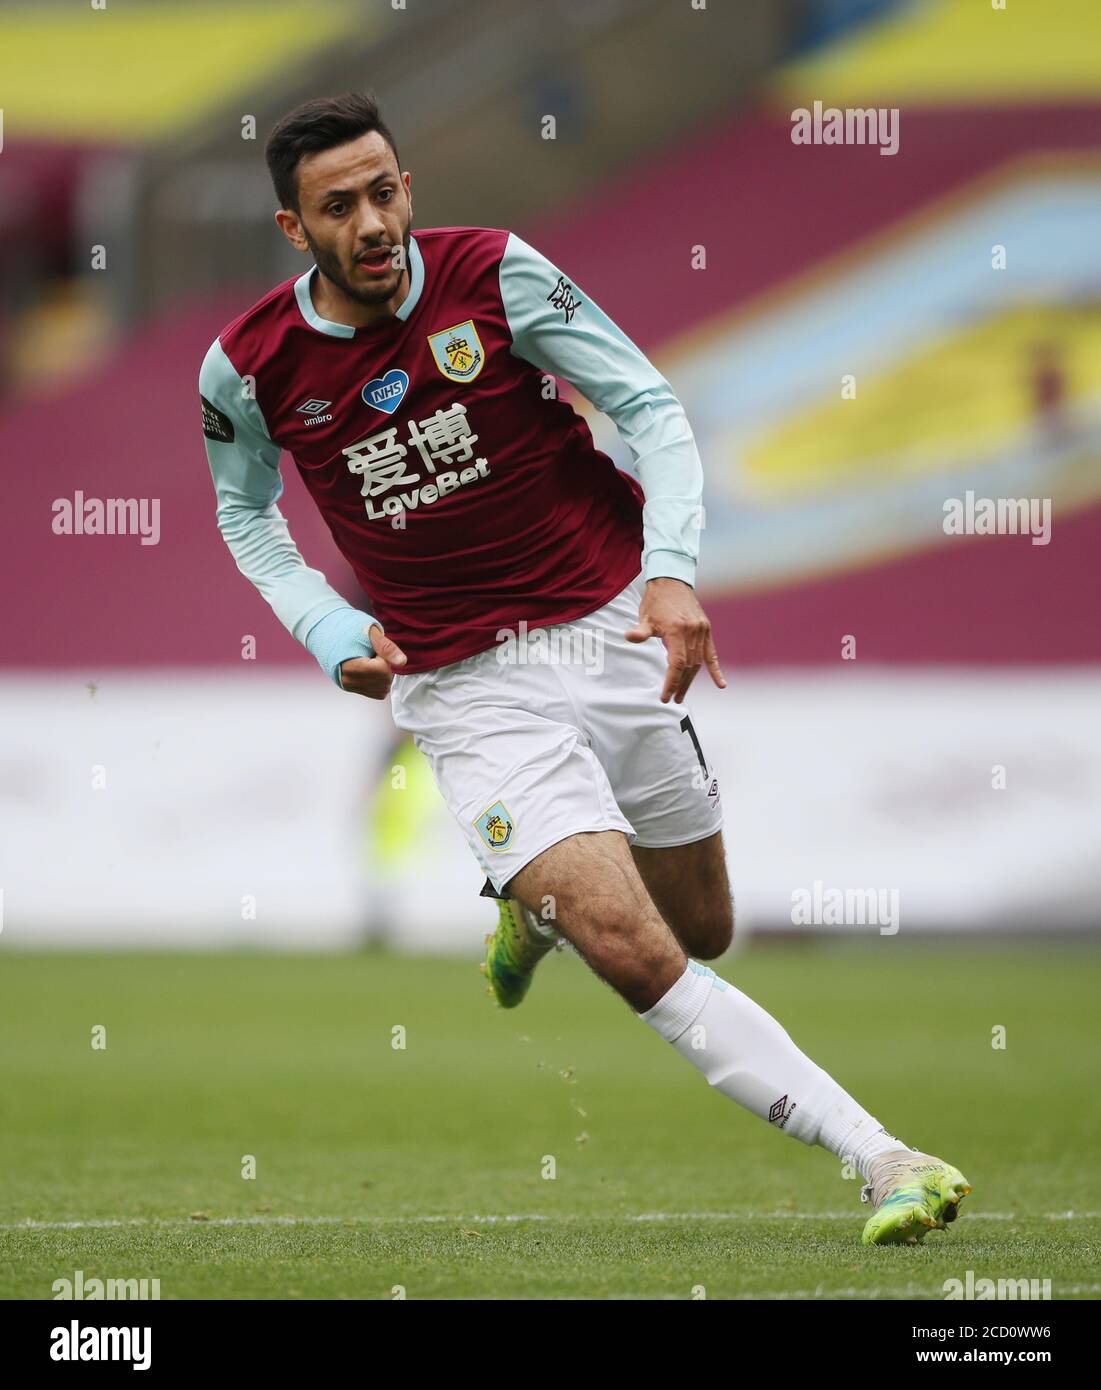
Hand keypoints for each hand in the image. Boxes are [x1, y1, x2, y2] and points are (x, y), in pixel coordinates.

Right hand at [338, 624, 406, 698]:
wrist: (329, 632)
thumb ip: (386, 647)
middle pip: (384, 681)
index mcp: (350, 665)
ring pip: (382, 689)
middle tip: (372, 654)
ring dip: (382, 675)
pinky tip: (370, 669)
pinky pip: (377, 693)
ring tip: (370, 661)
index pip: (382, 670)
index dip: (383, 657)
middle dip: (384, 666)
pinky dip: (379, 682)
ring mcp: (349, 686)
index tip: (373, 649)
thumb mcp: (370, 631)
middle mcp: (348, 680)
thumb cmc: (349, 629)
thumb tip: (402, 662)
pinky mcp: (352, 689)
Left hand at [624, 577, 725, 703]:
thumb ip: (640, 631)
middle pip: (689, 666)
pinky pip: (711, 653)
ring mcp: (702, 631)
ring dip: (691, 680)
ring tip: (682, 694)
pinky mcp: (706, 629)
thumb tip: (628, 637)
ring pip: (698, 662)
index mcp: (677, 630)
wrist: (672, 582)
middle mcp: (693, 631)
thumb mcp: (645, 617)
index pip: (676, 663)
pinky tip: (721, 684)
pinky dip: (716, 670)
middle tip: (673, 699)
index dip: (672, 682)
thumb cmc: (656, 601)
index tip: (665, 696)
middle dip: (680, 685)